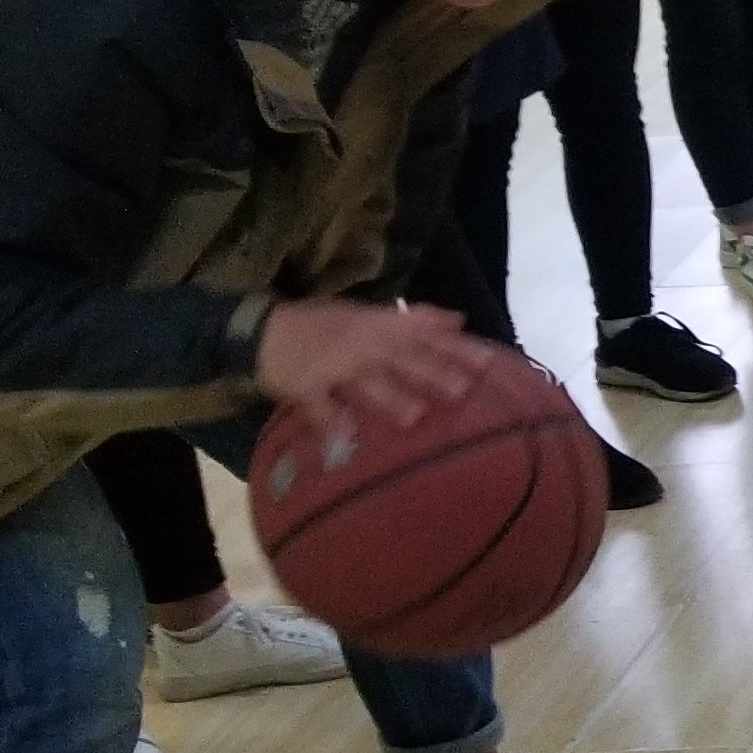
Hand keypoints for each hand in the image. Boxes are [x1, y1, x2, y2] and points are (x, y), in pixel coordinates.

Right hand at [249, 297, 487, 433]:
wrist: (261, 328)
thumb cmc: (324, 324)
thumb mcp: (370, 314)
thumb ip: (416, 320)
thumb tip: (459, 320)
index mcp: (378, 326)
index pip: (426, 336)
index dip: (458, 349)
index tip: (491, 364)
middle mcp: (360, 344)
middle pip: (401, 359)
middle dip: (430, 373)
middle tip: (462, 391)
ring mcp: (331, 366)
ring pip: (363, 383)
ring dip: (389, 398)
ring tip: (415, 417)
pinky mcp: (303, 385)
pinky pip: (318, 405)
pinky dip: (331, 421)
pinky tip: (346, 439)